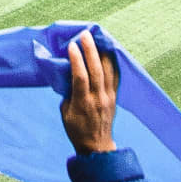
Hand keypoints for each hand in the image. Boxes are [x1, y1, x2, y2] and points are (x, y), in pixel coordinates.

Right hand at [60, 31, 117, 154]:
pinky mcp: (115, 97)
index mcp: (82, 103)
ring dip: (102, 52)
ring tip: (98, 38)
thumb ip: (68, 94)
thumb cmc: (76, 130)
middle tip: (85, 34)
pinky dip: (112, 63)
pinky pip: (115, 76)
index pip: (80, 77)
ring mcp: (108, 97)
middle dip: (90, 50)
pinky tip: (109, 52)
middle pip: (96, 69)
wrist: (97, 146)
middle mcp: (98, 98)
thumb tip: (70, 76)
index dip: (76, 60)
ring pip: (108, 70)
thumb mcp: (65, 114)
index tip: (72, 45)